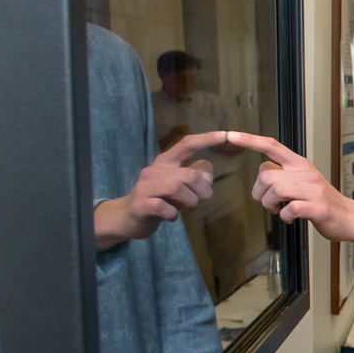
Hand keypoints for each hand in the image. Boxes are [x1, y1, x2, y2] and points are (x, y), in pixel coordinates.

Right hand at [91, 131, 225, 247]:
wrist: (127, 218)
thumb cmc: (159, 199)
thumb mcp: (179, 186)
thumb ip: (195, 176)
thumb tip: (207, 166)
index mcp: (165, 163)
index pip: (186, 144)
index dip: (206, 139)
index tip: (226, 134)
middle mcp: (153, 171)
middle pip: (190, 175)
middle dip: (203, 190)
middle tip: (202, 199)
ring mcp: (144, 187)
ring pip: (177, 188)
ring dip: (190, 202)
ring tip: (186, 207)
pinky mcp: (140, 205)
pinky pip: (164, 207)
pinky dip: (173, 214)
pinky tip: (171, 217)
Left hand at [225, 131, 353, 250]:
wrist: (349, 217)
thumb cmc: (322, 201)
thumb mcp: (303, 181)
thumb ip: (283, 174)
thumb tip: (263, 174)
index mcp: (300, 164)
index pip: (272, 145)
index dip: (250, 140)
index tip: (231, 135)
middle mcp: (306, 173)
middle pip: (266, 175)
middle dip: (259, 193)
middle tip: (270, 203)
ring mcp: (312, 189)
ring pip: (274, 190)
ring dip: (270, 205)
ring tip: (280, 210)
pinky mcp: (317, 207)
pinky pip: (289, 209)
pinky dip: (284, 216)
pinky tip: (291, 218)